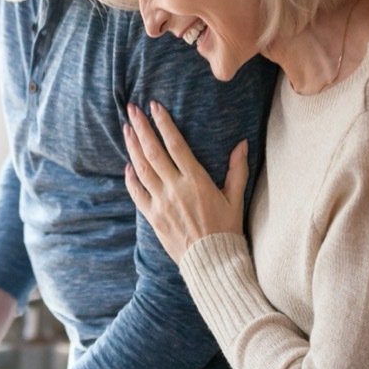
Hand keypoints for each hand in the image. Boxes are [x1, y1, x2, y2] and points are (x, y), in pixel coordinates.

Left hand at [122, 101, 247, 263]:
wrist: (212, 262)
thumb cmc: (226, 230)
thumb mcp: (236, 198)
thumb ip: (237, 170)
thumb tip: (242, 144)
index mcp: (196, 181)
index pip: (176, 145)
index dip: (164, 124)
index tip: (155, 107)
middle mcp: (175, 189)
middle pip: (153, 152)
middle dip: (142, 128)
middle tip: (132, 109)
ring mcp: (161, 203)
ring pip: (142, 169)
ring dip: (132, 147)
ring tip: (126, 129)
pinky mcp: (153, 217)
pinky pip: (137, 194)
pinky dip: (131, 179)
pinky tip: (128, 166)